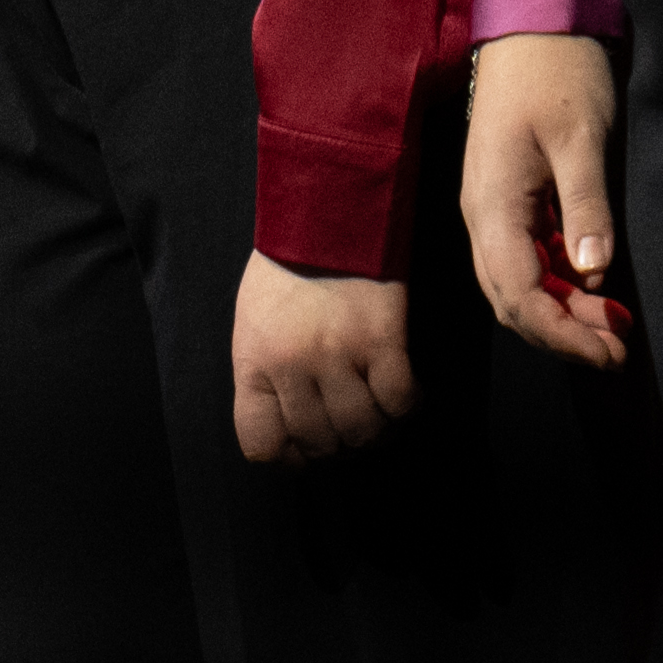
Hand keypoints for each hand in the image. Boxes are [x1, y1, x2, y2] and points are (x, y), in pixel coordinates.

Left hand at [231, 250, 416, 463]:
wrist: (328, 207)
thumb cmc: (288, 264)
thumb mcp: (254, 320)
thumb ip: (265, 372)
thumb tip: (290, 425)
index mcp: (254, 360)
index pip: (260, 444)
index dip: (288, 455)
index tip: (306, 445)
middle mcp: (292, 364)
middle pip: (320, 443)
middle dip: (338, 445)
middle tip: (351, 424)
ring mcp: (338, 353)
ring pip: (363, 430)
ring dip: (376, 430)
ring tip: (380, 410)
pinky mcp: (382, 339)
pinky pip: (400, 401)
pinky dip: (408, 404)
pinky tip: (406, 389)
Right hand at [459, 31, 631, 367]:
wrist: (534, 24)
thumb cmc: (557, 73)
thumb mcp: (581, 137)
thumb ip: (585, 204)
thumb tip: (595, 268)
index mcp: (493, 205)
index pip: (519, 296)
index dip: (562, 335)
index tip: (610, 353)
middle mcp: (484, 215)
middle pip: (513, 301)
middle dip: (564, 333)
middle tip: (619, 349)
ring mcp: (493, 209)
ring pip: (519, 284)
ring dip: (563, 312)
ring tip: (615, 325)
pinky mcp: (509, 199)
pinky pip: (527, 259)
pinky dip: (560, 283)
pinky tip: (596, 284)